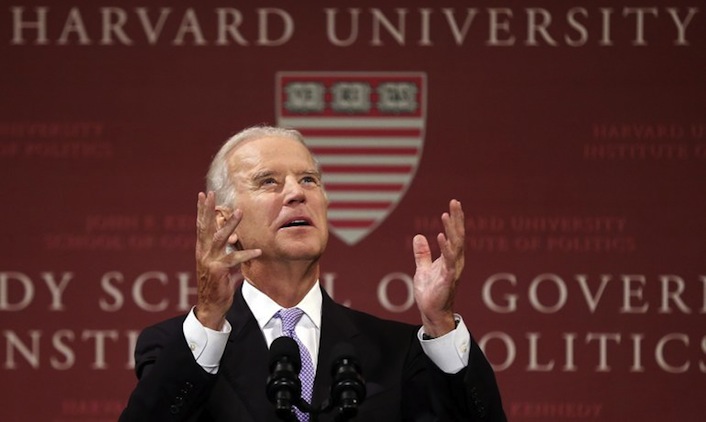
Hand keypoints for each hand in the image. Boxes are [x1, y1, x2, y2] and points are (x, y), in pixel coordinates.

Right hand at [195, 191, 260, 329]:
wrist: (210, 306)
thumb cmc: (216, 283)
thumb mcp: (218, 263)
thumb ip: (223, 248)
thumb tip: (233, 235)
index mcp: (202, 249)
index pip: (201, 225)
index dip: (201, 209)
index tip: (203, 194)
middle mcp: (203, 252)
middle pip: (205, 227)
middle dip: (207, 209)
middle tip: (210, 193)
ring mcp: (209, 261)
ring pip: (220, 238)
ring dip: (231, 224)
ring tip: (240, 212)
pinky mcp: (218, 271)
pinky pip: (234, 259)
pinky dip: (246, 254)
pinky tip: (258, 251)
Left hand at [412, 199, 464, 336]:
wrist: (431, 312)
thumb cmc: (431, 293)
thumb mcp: (422, 269)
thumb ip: (422, 254)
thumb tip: (419, 236)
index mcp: (451, 258)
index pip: (455, 235)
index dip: (455, 220)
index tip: (454, 204)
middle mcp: (456, 262)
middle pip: (458, 236)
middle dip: (457, 218)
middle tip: (455, 202)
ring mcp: (453, 270)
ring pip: (455, 246)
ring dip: (451, 229)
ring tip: (446, 214)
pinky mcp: (447, 279)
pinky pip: (448, 261)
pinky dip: (445, 248)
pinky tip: (441, 236)